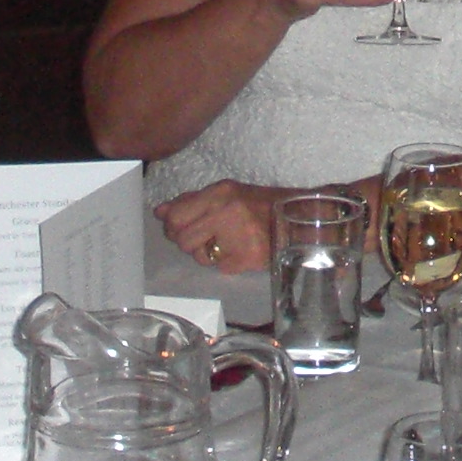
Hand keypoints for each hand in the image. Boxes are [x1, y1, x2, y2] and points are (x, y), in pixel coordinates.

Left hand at [155, 179, 284, 275]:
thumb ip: (192, 201)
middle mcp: (226, 214)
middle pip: (183, 240)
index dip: (172, 226)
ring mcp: (237, 238)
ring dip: (208, 253)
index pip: (176, 216)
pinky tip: (240, 250)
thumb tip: (160, 212)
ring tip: (227, 242)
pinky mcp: (245, 259)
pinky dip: (226, 262)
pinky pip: (219, 267)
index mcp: (220, 193)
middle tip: (202, 237)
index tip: (177, 228)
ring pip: (199, 257)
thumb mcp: (228, 193)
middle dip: (188, 242)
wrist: (301, 220)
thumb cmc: (262, 204)